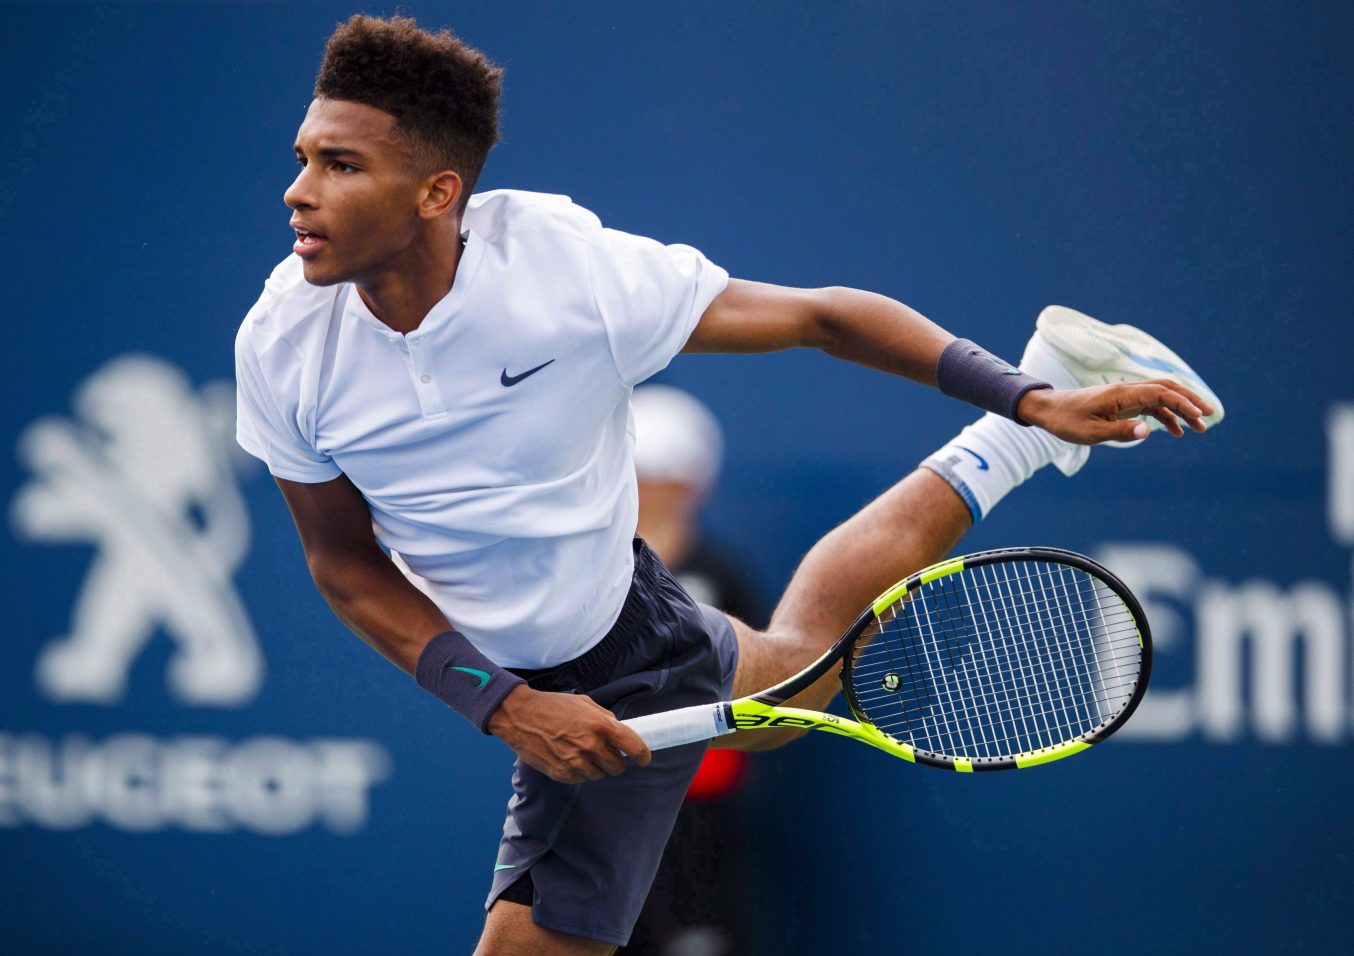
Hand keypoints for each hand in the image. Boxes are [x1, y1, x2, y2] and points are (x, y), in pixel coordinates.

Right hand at [485, 684, 651, 783]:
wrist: (519, 716)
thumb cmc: (553, 706)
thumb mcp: (584, 703)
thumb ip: (606, 718)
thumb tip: (622, 733)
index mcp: (600, 726)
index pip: (633, 748)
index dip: (643, 755)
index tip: (643, 758)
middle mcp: (590, 746)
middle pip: (618, 767)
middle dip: (615, 761)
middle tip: (605, 752)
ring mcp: (575, 762)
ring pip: (599, 774)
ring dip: (595, 766)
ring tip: (579, 750)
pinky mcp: (562, 774)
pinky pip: (581, 778)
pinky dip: (578, 771)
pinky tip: (567, 755)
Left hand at [1016, 379, 1213, 444]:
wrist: (1049, 410)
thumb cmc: (1067, 421)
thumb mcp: (1091, 433)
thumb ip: (1120, 432)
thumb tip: (1148, 432)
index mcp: (1122, 394)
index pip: (1161, 393)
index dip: (1183, 402)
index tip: (1201, 415)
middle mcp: (1127, 390)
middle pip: (1167, 389)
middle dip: (1190, 400)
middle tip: (1210, 415)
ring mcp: (1126, 396)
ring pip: (1161, 397)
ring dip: (1181, 410)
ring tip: (1199, 428)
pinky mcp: (1122, 403)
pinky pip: (1150, 406)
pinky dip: (1166, 416)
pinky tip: (1176, 432)